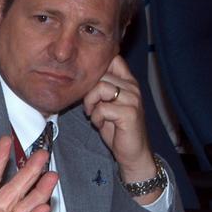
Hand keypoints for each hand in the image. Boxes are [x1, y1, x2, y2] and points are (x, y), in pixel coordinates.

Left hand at [82, 56, 157, 191]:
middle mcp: (133, 87)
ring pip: (100, 88)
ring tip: (94, 114)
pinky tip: (101, 124)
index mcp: (128, 82)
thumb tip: (78, 77)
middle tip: (89, 107)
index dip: (96, 69)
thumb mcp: (105, 104)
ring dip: (90, 103)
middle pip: (100, 74)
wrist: (132, 152)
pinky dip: (96, 117)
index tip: (88, 85)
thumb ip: (98, 89)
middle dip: (87, 91)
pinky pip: (102, 108)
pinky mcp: (129, 113)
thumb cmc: (117, 129)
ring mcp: (133, 99)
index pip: (113, 59)